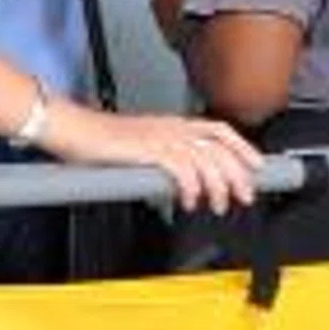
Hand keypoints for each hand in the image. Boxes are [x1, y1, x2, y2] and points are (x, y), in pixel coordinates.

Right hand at [42, 101, 258, 211]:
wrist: (72, 130)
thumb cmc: (97, 141)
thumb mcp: (139, 147)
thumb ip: (162, 159)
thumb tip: (179, 180)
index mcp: (172, 123)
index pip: (219, 130)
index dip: (242, 148)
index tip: (256, 167)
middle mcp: (171, 127)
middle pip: (219, 147)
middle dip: (238, 173)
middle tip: (245, 196)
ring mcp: (161, 137)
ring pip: (205, 159)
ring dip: (217, 185)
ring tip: (218, 205)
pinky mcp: (148, 150)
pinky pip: (181, 169)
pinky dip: (191, 187)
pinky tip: (191, 201)